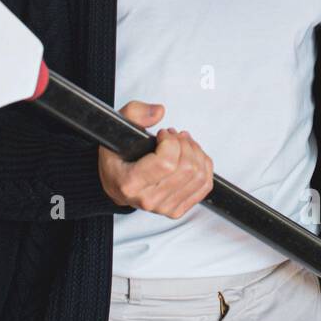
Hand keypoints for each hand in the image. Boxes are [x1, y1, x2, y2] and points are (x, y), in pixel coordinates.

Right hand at [99, 101, 213, 217]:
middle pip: (187, 168)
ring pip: (199, 176)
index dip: (171, 142)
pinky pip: (204, 186)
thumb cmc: (117, 159)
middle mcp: (148, 199)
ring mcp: (164, 207)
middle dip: (184, 144)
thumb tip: (159, 112)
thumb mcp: (117, 130)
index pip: (167, 163)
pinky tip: (193, 156)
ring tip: (183, 144)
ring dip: (196, 152)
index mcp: (130, 183)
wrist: (116, 184)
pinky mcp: (177, 209)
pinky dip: (204, 166)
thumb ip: (135, 114)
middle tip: (174, 136)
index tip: (163, 134)